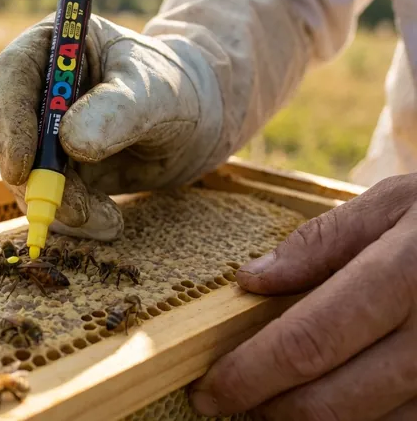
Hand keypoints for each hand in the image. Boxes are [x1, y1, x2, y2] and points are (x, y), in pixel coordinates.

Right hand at [0, 14, 221, 240]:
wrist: (196, 122)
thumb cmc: (175, 87)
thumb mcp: (154, 91)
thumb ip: (116, 110)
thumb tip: (70, 142)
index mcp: (53, 50)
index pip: (12, 78)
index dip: (10, 123)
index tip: (21, 167)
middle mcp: (39, 92)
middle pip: (9, 135)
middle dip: (37, 180)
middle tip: (72, 209)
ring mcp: (44, 135)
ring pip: (27, 177)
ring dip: (60, 206)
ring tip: (106, 220)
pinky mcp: (58, 172)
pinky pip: (51, 200)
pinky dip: (76, 219)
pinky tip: (109, 222)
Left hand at [190, 174, 416, 420]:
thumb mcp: (394, 204)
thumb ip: (321, 243)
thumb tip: (251, 280)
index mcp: (407, 275)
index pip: (309, 342)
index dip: (249, 374)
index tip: (208, 388)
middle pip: (333, 399)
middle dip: (269, 409)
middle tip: (229, 400)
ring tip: (273, 403)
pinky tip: (329, 407)